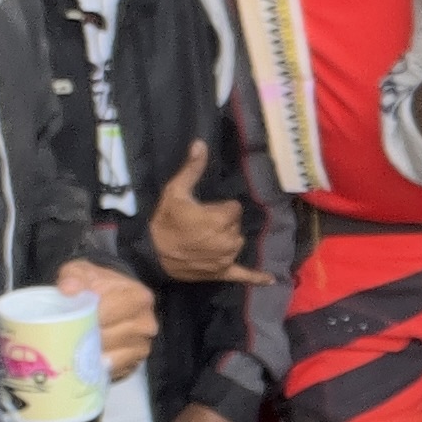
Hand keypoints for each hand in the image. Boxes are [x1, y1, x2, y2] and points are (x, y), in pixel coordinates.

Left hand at [60, 259, 157, 379]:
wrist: (106, 299)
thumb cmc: (94, 286)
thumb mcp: (82, 272)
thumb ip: (73, 277)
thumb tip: (68, 289)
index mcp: (139, 297)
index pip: (109, 312)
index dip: (85, 317)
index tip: (67, 319)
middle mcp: (147, 323)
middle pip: (109, 337)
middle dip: (85, 338)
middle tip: (64, 337)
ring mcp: (143, 346)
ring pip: (111, 356)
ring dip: (89, 355)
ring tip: (72, 348)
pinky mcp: (135, 363)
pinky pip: (113, 369)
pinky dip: (96, 366)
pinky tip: (83, 360)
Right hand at [149, 144, 272, 284]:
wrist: (151, 254)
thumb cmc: (164, 222)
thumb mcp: (175, 192)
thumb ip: (192, 169)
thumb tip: (201, 143)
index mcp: (221, 219)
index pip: (235, 208)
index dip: (221, 208)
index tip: (206, 210)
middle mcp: (229, 239)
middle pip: (236, 225)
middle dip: (223, 223)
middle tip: (201, 226)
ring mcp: (226, 258)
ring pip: (237, 243)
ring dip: (226, 240)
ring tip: (205, 240)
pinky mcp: (221, 273)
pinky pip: (243, 274)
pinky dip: (256, 276)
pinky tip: (270, 279)